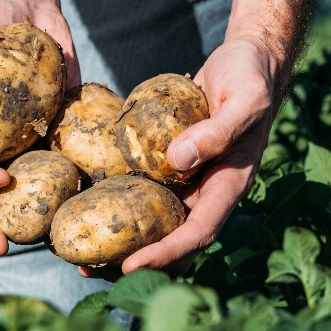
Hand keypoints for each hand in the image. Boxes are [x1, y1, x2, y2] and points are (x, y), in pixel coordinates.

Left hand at [84, 36, 284, 277]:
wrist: (248, 60)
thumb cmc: (251, 78)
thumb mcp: (244, 100)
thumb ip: (218, 131)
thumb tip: (177, 160)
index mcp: (228, 185)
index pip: (198, 232)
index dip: (166, 253)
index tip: (130, 266)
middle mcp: (206, 190)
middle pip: (172, 240)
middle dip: (134, 261)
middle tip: (88, 269)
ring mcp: (188, 178)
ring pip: (155, 222)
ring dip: (121, 241)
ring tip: (79, 251)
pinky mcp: (169, 162)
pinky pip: (144, 188)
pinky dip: (119, 203)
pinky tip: (86, 205)